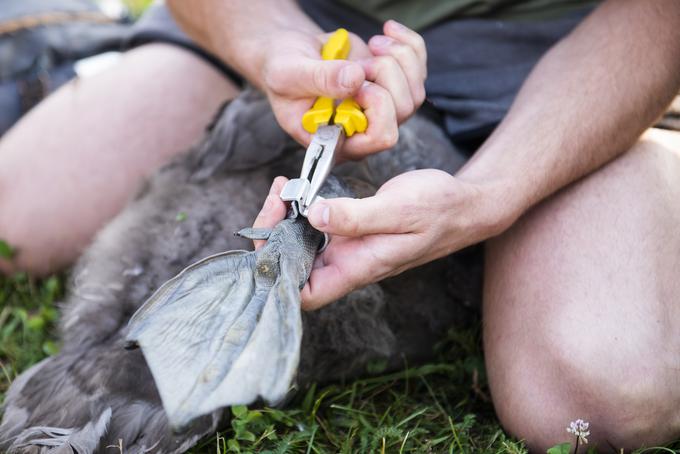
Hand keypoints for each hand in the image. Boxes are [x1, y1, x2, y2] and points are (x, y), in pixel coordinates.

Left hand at [252, 170, 512, 309]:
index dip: (278, 275)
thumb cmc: (437, 211)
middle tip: (278, 195)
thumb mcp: (399, 210)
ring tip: (284, 187)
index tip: (272, 234)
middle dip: (273, 234)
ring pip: (301, 245)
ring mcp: (348, 247)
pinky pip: (314, 228)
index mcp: (357, 267)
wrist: (462, 205)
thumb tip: (314, 216)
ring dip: (284, 220)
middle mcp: (348, 262)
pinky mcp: (350, 231)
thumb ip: (357, 216)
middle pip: (293, 267)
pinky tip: (299, 189)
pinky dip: (300, 210)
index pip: (304, 294)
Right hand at [258, 20, 426, 159]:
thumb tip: (355, 79)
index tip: (356, 80)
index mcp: (338, 139)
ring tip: (372, 44)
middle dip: (385, 75)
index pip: (379, 137)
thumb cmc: (282, 70)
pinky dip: (409, 45)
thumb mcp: (289, 73)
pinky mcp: (394, 87)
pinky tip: (388, 30)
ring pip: (415, 93)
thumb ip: (318, 79)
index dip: (377, 106)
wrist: (293, 54)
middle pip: (402, 112)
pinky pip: (419, 70)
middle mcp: (364, 130)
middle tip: (360, 61)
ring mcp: (382, 111)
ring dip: (398, 59)